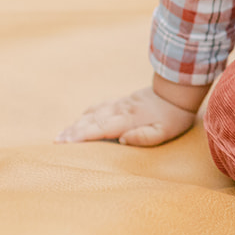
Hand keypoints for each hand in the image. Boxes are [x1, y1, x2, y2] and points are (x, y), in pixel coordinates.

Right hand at [57, 77, 205, 146]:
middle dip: (73, 131)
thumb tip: (123, 140)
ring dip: (77, 123)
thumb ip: (145, 137)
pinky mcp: (123, 102)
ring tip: (62, 134)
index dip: (82, 136)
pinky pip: (101, 106)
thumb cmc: (173, 117)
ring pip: (94, 113)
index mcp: (128, 120)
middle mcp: (120, 110)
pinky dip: (88, 113)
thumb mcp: (165, 132)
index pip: (100, 129)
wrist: (178, 91)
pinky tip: (81, 118)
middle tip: (56, 142)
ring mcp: (120, 104)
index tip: (65, 142)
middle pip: (91, 121)